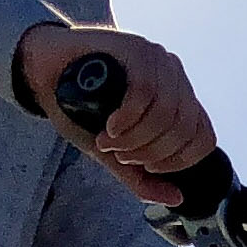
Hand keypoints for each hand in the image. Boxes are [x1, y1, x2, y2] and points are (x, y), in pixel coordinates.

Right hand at [13, 24, 218, 206]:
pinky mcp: (136, 47)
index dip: (178, 161)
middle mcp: (175, 78)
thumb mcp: (115, 152)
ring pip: (165, 112)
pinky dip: (127, 117)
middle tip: (119, 153)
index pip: (203, 138)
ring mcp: (157, 60)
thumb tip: (176, 198)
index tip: (147, 166)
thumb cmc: (81, 109)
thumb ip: (143, 178)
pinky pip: (145, 91)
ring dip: (135, 138)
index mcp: (179, 100)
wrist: (43, 71)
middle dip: (149, 153)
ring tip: (109, 140)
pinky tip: (110, 125)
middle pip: (183, 129)